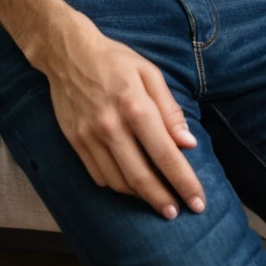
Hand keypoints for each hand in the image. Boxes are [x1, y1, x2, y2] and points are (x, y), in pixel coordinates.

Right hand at [40, 8, 206, 220]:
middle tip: (176, 212)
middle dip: (163, 200)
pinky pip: (99, 176)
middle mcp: (111, 126)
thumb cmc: (115, 60)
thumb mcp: (149, 73)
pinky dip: (117, 186)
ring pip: (119, 182)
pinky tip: (129, 184)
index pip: (165, 154)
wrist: (68, 53)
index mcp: (135, 106)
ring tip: (156, 198)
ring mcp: (90, 136)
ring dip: (140, 197)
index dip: (183, 182)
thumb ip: (169, 109)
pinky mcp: (75, 142)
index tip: (198, 202)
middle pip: (141, 177)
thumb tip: (188, 143)